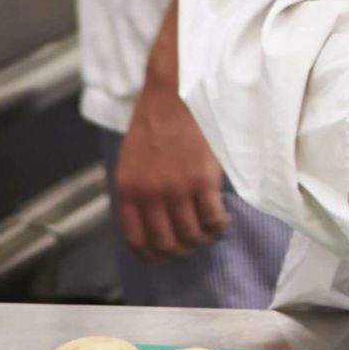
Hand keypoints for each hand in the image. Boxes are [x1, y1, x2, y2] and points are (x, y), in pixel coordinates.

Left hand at [115, 79, 229, 262]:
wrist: (173, 94)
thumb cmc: (154, 123)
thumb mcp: (130, 161)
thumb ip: (137, 192)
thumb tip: (150, 221)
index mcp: (127, 190)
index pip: (137, 240)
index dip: (153, 255)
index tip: (166, 254)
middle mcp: (149, 194)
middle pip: (167, 244)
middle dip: (182, 250)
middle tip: (193, 241)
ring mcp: (176, 188)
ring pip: (191, 235)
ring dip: (204, 239)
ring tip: (211, 229)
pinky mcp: (202, 179)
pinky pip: (212, 219)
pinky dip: (218, 226)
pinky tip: (221, 219)